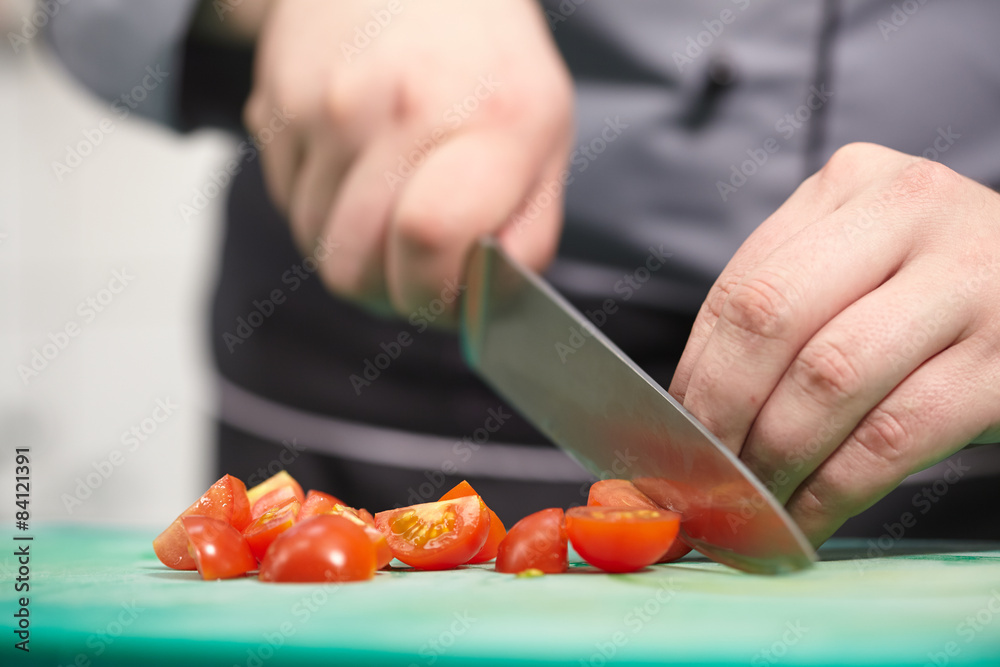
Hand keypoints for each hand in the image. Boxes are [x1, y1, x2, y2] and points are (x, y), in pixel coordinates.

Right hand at [244, 0, 572, 320]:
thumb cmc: (485, 64)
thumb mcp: (545, 138)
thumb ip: (527, 235)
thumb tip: (487, 312)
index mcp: (488, 118)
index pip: (430, 241)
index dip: (434, 294)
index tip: (448, 292)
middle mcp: (398, 106)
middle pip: (356, 269)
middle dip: (389, 292)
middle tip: (416, 265)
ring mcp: (326, 106)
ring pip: (316, 247)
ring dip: (353, 250)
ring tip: (389, 203)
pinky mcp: (274, 106)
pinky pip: (287, 205)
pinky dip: (321, 207)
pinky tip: (355, 164)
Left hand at [669, 143, 999, 545]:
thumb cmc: (946, 294)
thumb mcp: (868, 266)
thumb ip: (788, 313)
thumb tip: (692, 414)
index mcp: (852, 184)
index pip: (741, 287)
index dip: (694, 375)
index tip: (669, 436)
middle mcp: (911, 210)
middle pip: (770, 319)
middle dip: (719, 414)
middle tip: (697, 478)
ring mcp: (971, 278)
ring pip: (829, 378)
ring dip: (773, 459)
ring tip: (747, 508)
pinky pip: (895, 435)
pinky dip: (835, 490)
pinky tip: (807, 520)